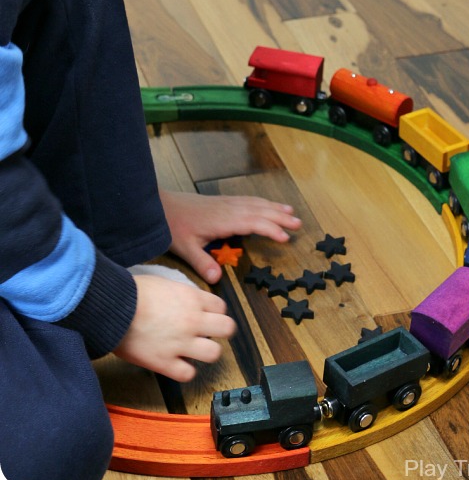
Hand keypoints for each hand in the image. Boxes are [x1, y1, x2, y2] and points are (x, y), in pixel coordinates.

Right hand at [114, 274, 235, 381]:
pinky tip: (176, 364)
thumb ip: (182, 294)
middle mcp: (192, 320)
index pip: (221, 307)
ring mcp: (181, 343)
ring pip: (214, 353)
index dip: (214, 312)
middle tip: (208, 334)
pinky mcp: (165, 362)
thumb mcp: (164, 283)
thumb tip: (188, 302)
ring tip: (194, 351)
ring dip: (206, 352)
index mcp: (192, 298)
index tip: (206, 316)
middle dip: (221, 331)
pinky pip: (188, 374)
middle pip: (227, 329)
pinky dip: (184, 371)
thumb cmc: (132, 291)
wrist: (111, 307)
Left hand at [159, 190, 301, 284]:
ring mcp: (226, 203)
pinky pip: (248, 200)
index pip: (253, 223)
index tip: (285, 237)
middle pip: (260, 211)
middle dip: (280, 217)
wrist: (160, 204)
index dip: (270, 229)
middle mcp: (228, 209)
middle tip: (298, 224)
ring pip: (256, 204)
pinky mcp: (222, 202)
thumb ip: (202, 262)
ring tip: (291, 212)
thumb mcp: (184, 247)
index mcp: (223, 220)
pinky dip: (262, 203)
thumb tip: (217, 279)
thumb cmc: (172, 224)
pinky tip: (267, 205)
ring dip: (274, 208)